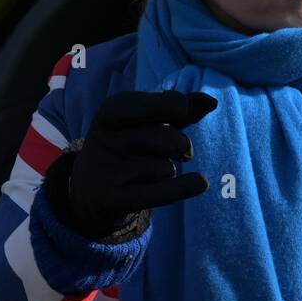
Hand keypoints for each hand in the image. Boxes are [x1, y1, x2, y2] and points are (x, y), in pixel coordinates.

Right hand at [64, 90, 217, 236]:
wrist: (90, 189)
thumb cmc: (129, 146)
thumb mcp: (147, 122)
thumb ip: (178, 109)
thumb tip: (211, 101)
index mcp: (111, 110)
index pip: (155, 104)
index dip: (174, 105)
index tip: (181, 110)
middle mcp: (104, 137)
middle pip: (169, 139)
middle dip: (180, 145)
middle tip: (179, 152)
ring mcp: (105, 169)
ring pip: (165, 168)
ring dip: (168, 170)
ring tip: (148, 172)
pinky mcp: (110, 199)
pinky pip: (159, 193)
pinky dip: (184, 188)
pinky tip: (200, 182)